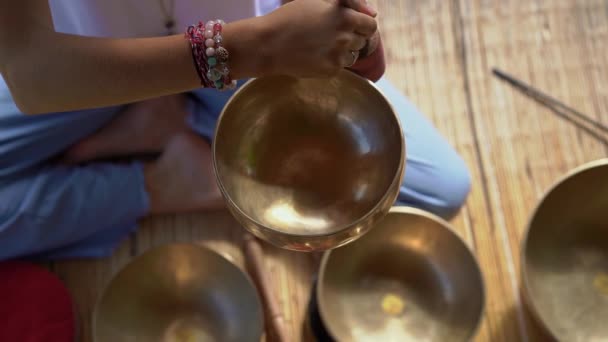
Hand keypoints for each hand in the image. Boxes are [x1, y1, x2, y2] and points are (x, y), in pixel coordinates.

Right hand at [255, 0, 377, 77]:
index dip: (362, 25)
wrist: (269, 44)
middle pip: (362, 41)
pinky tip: (314, 56)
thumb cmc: (291, 17)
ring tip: (321, 46)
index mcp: (346, 17)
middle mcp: (346, 37)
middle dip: (351, 38)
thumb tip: (373, 14)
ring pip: (352, 56)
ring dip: (343, 52)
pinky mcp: (330, 71)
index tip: (351, 26)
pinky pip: (339, 67)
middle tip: (330, 36)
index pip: (371, 25)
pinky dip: (331, 63)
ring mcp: (339, 56)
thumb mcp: (318, 0)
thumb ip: (349, 3)